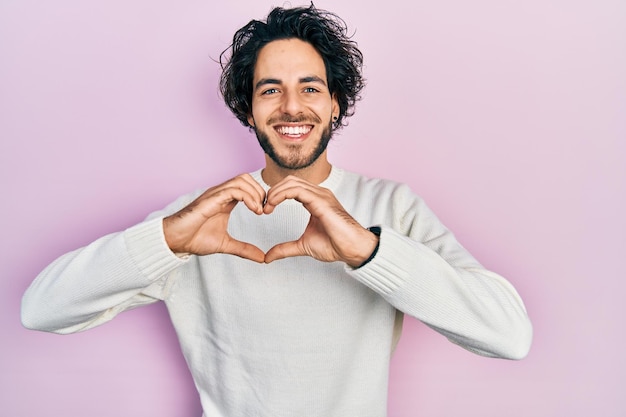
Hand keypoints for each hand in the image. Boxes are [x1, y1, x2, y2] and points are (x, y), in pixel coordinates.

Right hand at [163, 174, 265, 262]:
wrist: (174, 241)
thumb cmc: (194, 239)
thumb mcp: (226, 245)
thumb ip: (244, 249)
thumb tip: (262, 259)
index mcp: (225, 200)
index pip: (247, 186)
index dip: (260, 195)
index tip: (266, 212)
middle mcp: (220, 193)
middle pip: (246, 178)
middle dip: (260, 191)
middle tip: (265, 210)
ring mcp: (215, 194)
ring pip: (241, 180)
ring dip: (255, 193)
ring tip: (260, 211)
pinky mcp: (210, 199)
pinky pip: (233, 190)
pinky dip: (248, 197)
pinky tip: (254, 210)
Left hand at [263, 176, 378, 266]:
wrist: (352, 249)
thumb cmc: (335, 245)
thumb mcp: (303, 246)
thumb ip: (285, 248)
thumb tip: (268, 257)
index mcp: (314, 200)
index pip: (290, 187)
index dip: (275, 195)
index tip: (264, 210)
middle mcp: (318, 194)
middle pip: (289, 181)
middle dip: (272, 191)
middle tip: (262, 208)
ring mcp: (320, 195)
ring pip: (291, 182)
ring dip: (274, 193)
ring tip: (266, 207)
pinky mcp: (321, 201)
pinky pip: (297, 190)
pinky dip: (281, 195)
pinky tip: (273, 205)